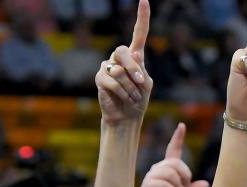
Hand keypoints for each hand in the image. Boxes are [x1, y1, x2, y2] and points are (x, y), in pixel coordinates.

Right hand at [95, 0, 151, 123]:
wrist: (128, 116)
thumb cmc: (139, 100)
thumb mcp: (146, 85)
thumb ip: (141, 70)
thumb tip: (133, 55)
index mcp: (134, 56)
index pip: (138, 34)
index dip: (142, 18)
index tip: (144, 1)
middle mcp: (119, 57)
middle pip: (123, 51)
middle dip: (134, 69)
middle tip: (140, 83)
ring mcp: (107, 66)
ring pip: (119, 71)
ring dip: (131, 88)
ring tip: (132, 97)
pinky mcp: (100, 77)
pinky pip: (113, 82)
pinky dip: (123, 93)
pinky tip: (124, 98)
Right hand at [136, 123, 209, 186]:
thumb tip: (206, 183)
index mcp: (167, 169)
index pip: (173, 150)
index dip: (178, 138)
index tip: (182, 126)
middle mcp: (158, 169)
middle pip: (176, 163)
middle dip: (185, 176)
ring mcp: (151, 176)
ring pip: (170, 172)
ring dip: (178, 186)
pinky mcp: (147, 185)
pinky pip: (163, 183)